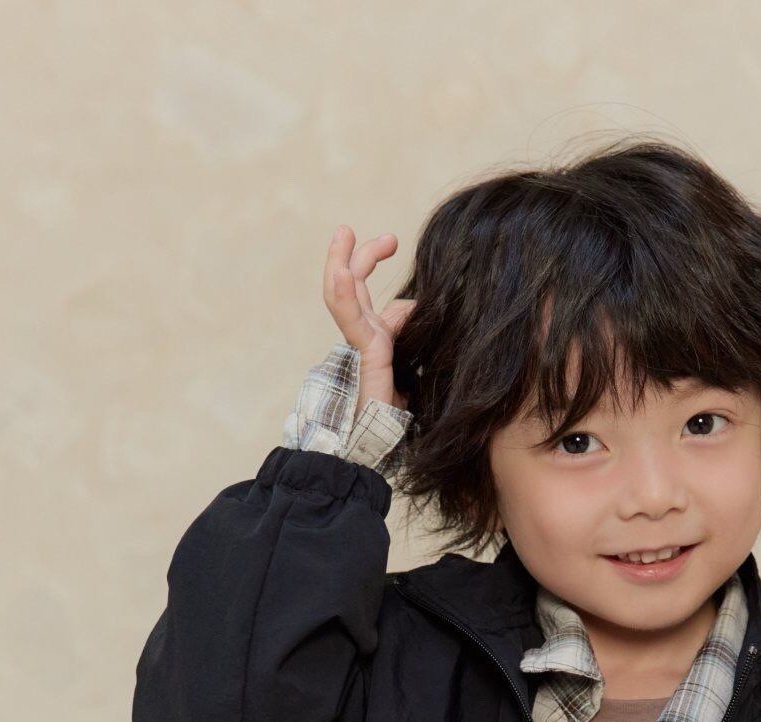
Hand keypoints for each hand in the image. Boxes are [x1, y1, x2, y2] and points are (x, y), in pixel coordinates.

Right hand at [322, 225, 415, 411]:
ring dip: (341, 263)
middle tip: (386, 237)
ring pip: (343, 296)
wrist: (387, 448)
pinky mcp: (366, 356)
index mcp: (376, 340)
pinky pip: (350, 321)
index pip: (370, 295)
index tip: (393, 241)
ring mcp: (362, 345)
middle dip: (362, 255)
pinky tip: (341, 274)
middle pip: (353, 286)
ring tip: (344, 233)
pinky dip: (342, 296)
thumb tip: (417, 308)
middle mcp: (364, 339)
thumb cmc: (405, 415)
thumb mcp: (419, 363)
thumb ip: (414, 334)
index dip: (373, 263)